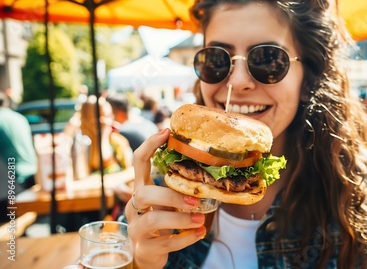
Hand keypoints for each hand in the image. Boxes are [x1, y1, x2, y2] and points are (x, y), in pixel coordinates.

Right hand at [125, 128, 206, 268]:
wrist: (149, 255)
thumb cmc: (163, 223)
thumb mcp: (168, 204)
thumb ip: (179, 190)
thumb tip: (211, 171)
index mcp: (141, 190)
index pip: (139, 162)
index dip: (149, 145)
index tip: (166, 132)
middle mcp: (135, 207)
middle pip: (145, 194)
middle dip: (171, 196)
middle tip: (195, 200)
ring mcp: (136, 229)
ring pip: (153, 220)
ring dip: (181, 219)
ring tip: (200, 220)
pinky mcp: (143, 249)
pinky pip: (164, 243)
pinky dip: (186, 238)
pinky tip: (200, 233)